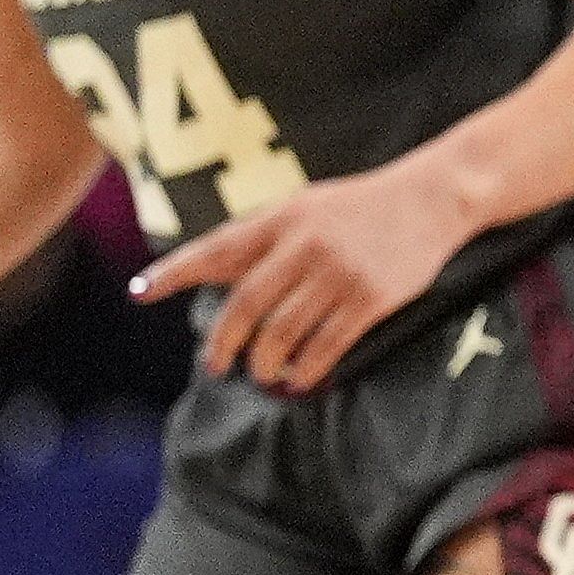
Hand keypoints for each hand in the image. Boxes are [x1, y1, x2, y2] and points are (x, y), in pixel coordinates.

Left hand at [132, 163, 481, 391]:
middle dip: (224, 341)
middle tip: (217, 365)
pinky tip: (301, 377)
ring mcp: (338, 273)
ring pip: (284, 331)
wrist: (433, 197)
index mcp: (282, 218)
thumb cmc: (364, 205)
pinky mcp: (371, 298)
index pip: (216, 249)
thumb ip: (265, 236)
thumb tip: (217, 273)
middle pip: (246, 305)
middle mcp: (304, 246)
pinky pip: (328, 344)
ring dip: (266, 361)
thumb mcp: (307, 206)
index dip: (174, 272)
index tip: (139, 292)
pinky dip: (308, 367)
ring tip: (263, 374)